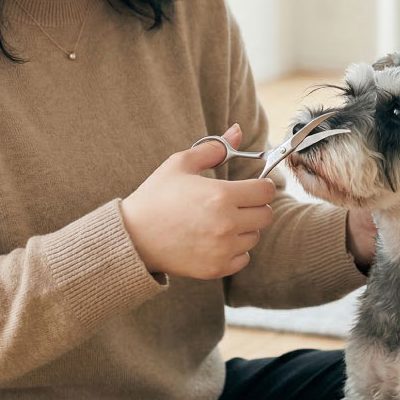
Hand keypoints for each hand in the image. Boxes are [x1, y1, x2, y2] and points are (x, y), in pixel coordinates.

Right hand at [121, 124, 275, 278]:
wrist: (133, 237)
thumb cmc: (156, 197)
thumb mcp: (180, 164)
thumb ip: (214, 148)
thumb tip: (238, 131)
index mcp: (221, 195)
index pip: (266, 191)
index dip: (260, 185)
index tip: (250, 186)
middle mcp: (226, 224)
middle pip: (265, 214)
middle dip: (253, 206)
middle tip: (234, 203)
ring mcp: (222, 249)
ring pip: (254, 236)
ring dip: (243, 228)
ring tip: (218, 221)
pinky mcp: (216, 268)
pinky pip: (243, 258)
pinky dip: (234, 250)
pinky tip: (214, 240)